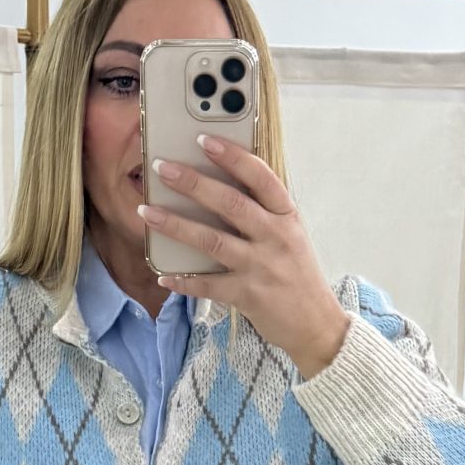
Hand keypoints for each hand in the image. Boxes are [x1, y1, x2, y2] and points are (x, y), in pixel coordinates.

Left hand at [138, 136, 350, 379]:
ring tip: (147, 211)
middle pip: (230, 203)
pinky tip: (163, 274)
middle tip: (162, 168)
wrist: (317, 324)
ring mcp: (262, 267)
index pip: (260, 177)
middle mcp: (276, 238)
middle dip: (192, 183)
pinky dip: (183, 281)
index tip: (204, 139)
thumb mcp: (289, 235)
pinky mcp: (249, 296)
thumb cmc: (297, 275)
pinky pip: (208, 285)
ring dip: (176, 225)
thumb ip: (261, 213)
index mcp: (286, 217)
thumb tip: (216, 189)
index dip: (232, 156)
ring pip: (212, 241)